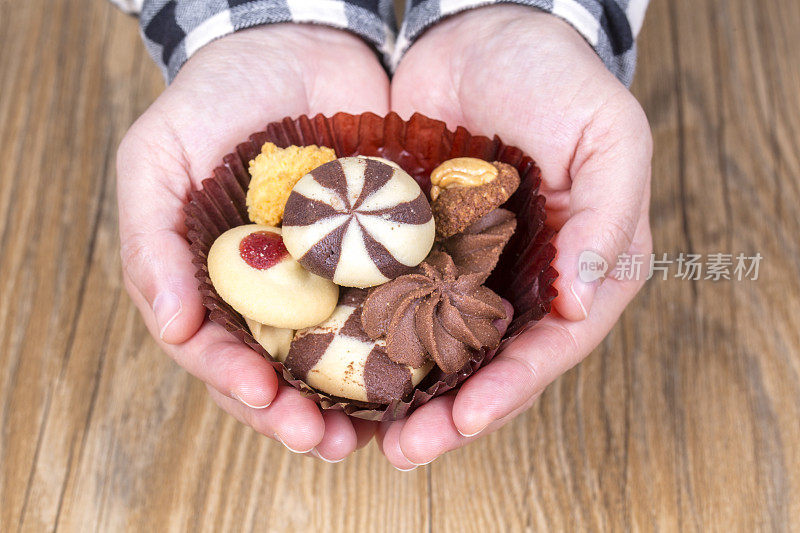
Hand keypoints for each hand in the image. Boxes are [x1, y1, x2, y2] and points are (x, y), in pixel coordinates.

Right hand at [117, 25, 388, 460]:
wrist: (305, 43)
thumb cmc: (223, 96)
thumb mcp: (161, 154)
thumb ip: (150, 237)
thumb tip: (173, 326)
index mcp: (212, 277)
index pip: (215, 349)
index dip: (234, 380)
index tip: (263, 396)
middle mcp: (269, 290)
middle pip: (276, 370)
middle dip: (294, 413)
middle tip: (324, 442)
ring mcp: (326, 277)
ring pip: (334, 358)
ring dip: (348, 403)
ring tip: (369, 437)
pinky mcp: (379, 257)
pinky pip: (388, 311)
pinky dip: (397, 350)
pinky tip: (415, 380)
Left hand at [379, 5, 652, 467]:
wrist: (480, 31)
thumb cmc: (555, 77)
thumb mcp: (607, 133)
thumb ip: (609, 216)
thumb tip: (581, 300)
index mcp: (586, 265)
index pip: (553, 344)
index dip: (513, 387)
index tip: (468, 420)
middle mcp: (528, 280)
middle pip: (493, 363)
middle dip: (453, 412)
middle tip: (405, 448)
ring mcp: (473, 269)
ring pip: (442, 348)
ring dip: (409, 394)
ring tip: (367, 432)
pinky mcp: (423, 250)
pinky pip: (399, 304)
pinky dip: (377, 340)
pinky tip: (342, 369)